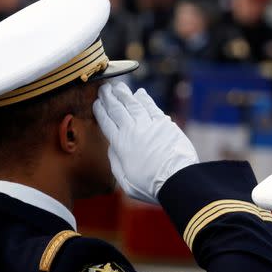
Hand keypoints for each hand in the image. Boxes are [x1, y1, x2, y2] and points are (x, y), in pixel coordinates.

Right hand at [93, 82, 198, 203]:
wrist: (176, 180)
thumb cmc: (151, 185)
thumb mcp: (124, 180)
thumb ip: (116, 161)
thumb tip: (112, 146)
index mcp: (120, 145)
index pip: (106, 123)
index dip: (100, 111)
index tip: (96, 103)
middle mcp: (132, 131)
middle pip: (117, 109)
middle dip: (109, 97)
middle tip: (104, 88)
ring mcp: (148, 125)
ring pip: (133, 104)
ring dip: (124, 94)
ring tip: (118, 86)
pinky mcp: (164, 124)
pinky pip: (152, 107)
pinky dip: (144, 99)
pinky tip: (140, 93)